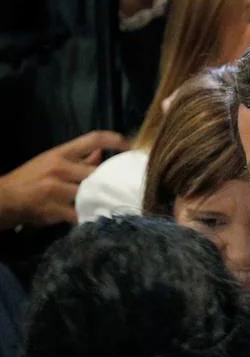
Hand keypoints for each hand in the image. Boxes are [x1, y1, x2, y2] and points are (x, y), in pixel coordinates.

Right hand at [0, 131, 126, 227]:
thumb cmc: (32, 178)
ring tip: (115, 202)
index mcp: (60, 153)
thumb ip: (78, 158)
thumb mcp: (52, 161)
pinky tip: (97, 217)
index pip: (92, 139)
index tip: (130, 146)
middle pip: (97, 171)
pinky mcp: (54, 209)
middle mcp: (59, 168)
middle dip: (113, 179)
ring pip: (91, 193)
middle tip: (128, 185)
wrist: (4, 198)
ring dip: (103, 199)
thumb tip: (102, 153)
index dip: (114, 140)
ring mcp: (56, 189)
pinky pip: (80, 214)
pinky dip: (90, 216)